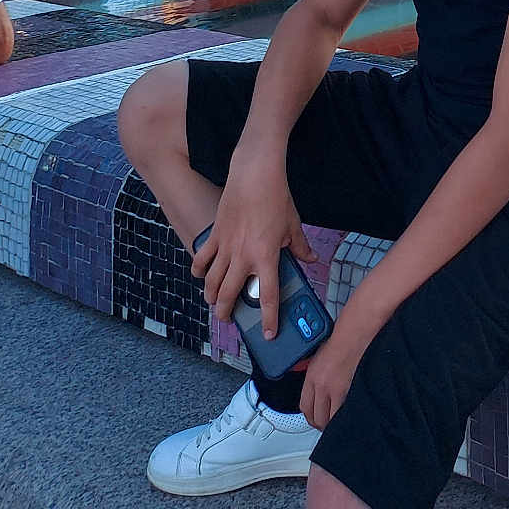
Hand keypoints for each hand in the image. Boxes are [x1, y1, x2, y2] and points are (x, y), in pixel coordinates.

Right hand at [192, 156, 314, 336]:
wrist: (255, 173)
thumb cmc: (277, 197)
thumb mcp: (293, 224)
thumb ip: (300, 247)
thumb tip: (309, 259)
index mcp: (267, 256)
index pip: (268, 296)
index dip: (269, 319)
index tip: (269, 334)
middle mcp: (243, 256)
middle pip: (231, 295)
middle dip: (228, 313)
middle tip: (230, 319)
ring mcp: (226, 246)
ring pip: (213, 282)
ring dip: (212, 296)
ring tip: (215, 302)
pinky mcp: (215, 234)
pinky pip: (201, 259)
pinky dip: (199, 270)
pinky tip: (202, 277)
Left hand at [300, 324, 368, 429]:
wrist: (358, 330)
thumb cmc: (344, 337)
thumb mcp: (321, 355)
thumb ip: (317, 374)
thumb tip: (316, 388)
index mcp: (311, 376)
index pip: (305, 407)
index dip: (310, 416)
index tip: (315, 418)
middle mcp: (320, 385)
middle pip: (315, 417)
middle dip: (321, 423)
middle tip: (327, 423)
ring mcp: (334, 389)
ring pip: (328, 419)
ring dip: (332, 423)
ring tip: (338, 422)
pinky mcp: (348, 390)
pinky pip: (342, 413)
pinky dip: (345, 416)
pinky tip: (349, 414)